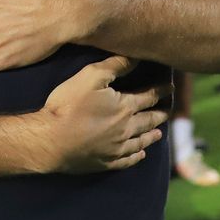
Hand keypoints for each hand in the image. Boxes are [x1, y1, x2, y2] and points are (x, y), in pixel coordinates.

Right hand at [40, 56, 168, 173]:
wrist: (50, 140)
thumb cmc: (68, 105)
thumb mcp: (91, 77)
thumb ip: (115, 65)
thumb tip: (137, 57)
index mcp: (125, 108)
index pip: (149, 97)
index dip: (160, 91)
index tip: (170, 87)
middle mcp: (126, 130)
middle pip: (149, 120)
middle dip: (161, 113)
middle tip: (169, 110)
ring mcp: (116, 149)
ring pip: (141, 142)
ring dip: (151, 136)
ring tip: (160, 133)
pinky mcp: (104, 163)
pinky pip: (127, 161)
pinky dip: (136, 156)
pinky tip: (140, 155)